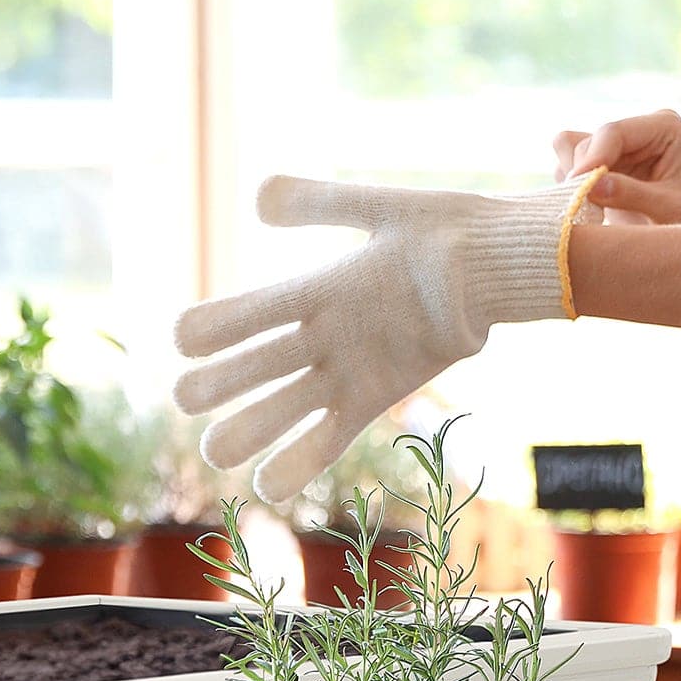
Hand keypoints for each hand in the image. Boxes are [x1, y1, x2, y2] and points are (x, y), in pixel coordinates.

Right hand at [172, 171, 602, 503]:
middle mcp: (322, 333)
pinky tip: (266, 484)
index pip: (248, 312)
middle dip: (217, 384)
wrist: (496, 269)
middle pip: (254, 365)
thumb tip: (258, 195)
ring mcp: (345, 369)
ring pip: (282, 406)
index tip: (183, 338)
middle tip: (187, 398)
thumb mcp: (376, 208)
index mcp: (315, 287)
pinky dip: (299, 460)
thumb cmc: (443, 230)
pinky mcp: (374, 398)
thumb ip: (319, 202)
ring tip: (214, 452)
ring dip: (248, 429)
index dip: (213, 326)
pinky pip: (328, 436)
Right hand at [552, 110, 680, 225]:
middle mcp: (637, 130)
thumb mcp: (668, 210)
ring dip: (574, 180)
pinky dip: (571, 188)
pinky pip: (566, 166)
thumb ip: (631, 195)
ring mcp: (616, 146)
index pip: (613, 132)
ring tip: (594, 210)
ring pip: (570, 148)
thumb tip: (589, 186)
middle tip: (587, 210)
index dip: (592, 159)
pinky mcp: (600, 163)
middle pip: (587, 141)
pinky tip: (592, 210)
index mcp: (664, 127)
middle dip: (584, 174)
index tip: (578, 189)